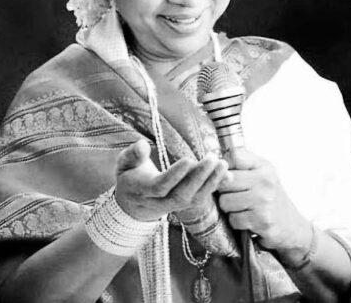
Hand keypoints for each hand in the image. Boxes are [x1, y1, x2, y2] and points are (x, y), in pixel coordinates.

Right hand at [114, 140, 229, 221]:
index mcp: (142, 191)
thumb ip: (133, 154)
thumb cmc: (129, 178)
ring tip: (223, 164)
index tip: (188, 159)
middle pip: (182, 194)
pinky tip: (227, 174)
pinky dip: (215, 187)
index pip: (160, 186)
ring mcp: (174, 206)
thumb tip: (142, 144)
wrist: (132, 206)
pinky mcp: (185, 205)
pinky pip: (201, 199)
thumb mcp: (124, 164)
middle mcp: (159, 202)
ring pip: (194, 199)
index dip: (174, 175)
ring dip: (211, 182)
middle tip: (212, 159)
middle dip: (199, 177)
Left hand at [216, 148, 309, 251]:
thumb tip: (214, 161)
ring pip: (225, 201)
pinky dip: (237, 222)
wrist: (292, 226)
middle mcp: (265, 181)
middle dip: (224, 190)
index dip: (224, 166)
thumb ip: (241, 165)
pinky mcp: (262, 220)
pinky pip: (233, 219)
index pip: (233, 156)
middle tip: (235, 195)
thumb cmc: (270, 198)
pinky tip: (248, 220)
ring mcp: (264, 201)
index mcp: (264, 166)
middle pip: (225, 180)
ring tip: (243, 208)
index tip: (229, 175)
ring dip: (229, 209)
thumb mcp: (261, 174)